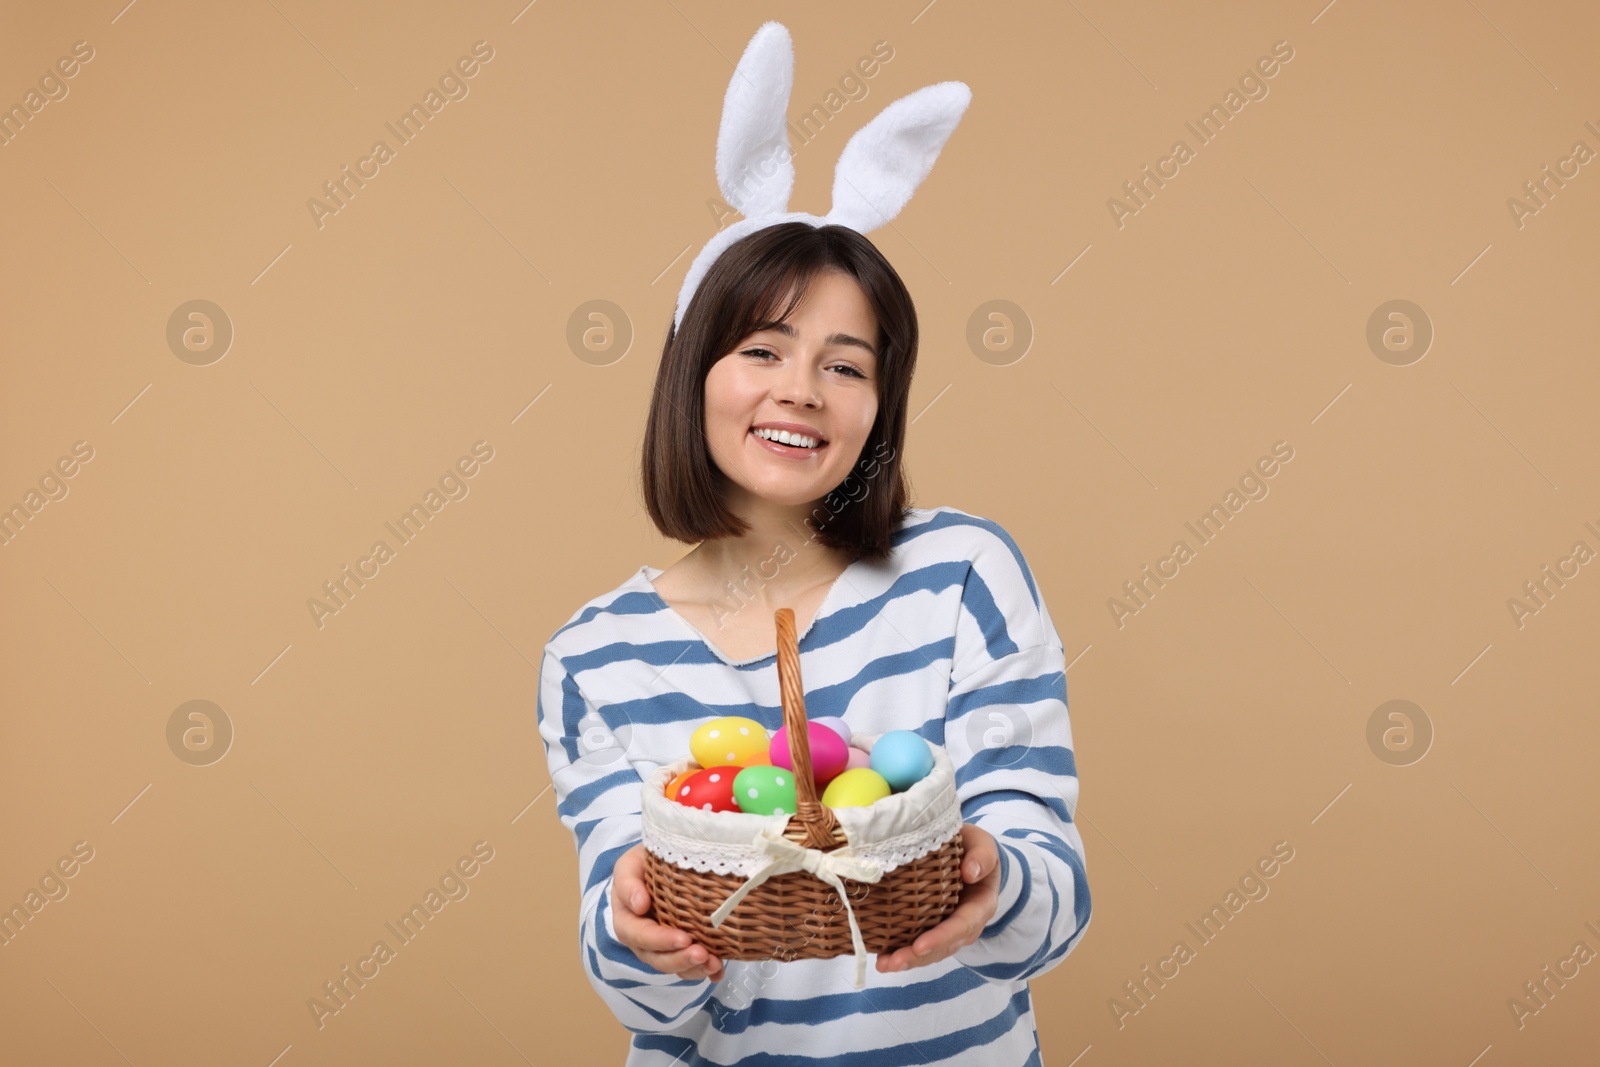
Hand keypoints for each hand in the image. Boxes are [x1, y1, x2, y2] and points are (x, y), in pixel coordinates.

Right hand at [611, 843, 724, 981]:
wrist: (661, 864)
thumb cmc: (644, 862)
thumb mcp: (630, 864)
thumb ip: (628, 881)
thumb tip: (639, 904)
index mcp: (626, 918)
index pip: (638, 935)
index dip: (659, 940)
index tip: (683, 938)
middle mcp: (642, 939)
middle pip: (656, 958)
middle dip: (680, 960)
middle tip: (702, 954)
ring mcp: (662, 947)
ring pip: (674, 966)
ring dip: (694, 969)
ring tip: (714, 964)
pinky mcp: (680, 950)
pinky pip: (690, 967)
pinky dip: (706, 971)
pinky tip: (718, 972)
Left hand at [875, 823, 999, 973]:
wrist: (972, 855)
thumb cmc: (975, 849)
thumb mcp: (984, 846)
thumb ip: (982, 857)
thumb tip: (970, 873)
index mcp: (981, 905)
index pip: (962, 925)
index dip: (941, 937)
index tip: (919, 945)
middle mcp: (968, 924)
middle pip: (944, 946)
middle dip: (919, 956)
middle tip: (893, 962)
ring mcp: (950, 929)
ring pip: (932, 951)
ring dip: (909, 960)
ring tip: (884, 965)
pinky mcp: (934, 927)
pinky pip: (921, 944)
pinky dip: (902, 951)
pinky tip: (882, 957)